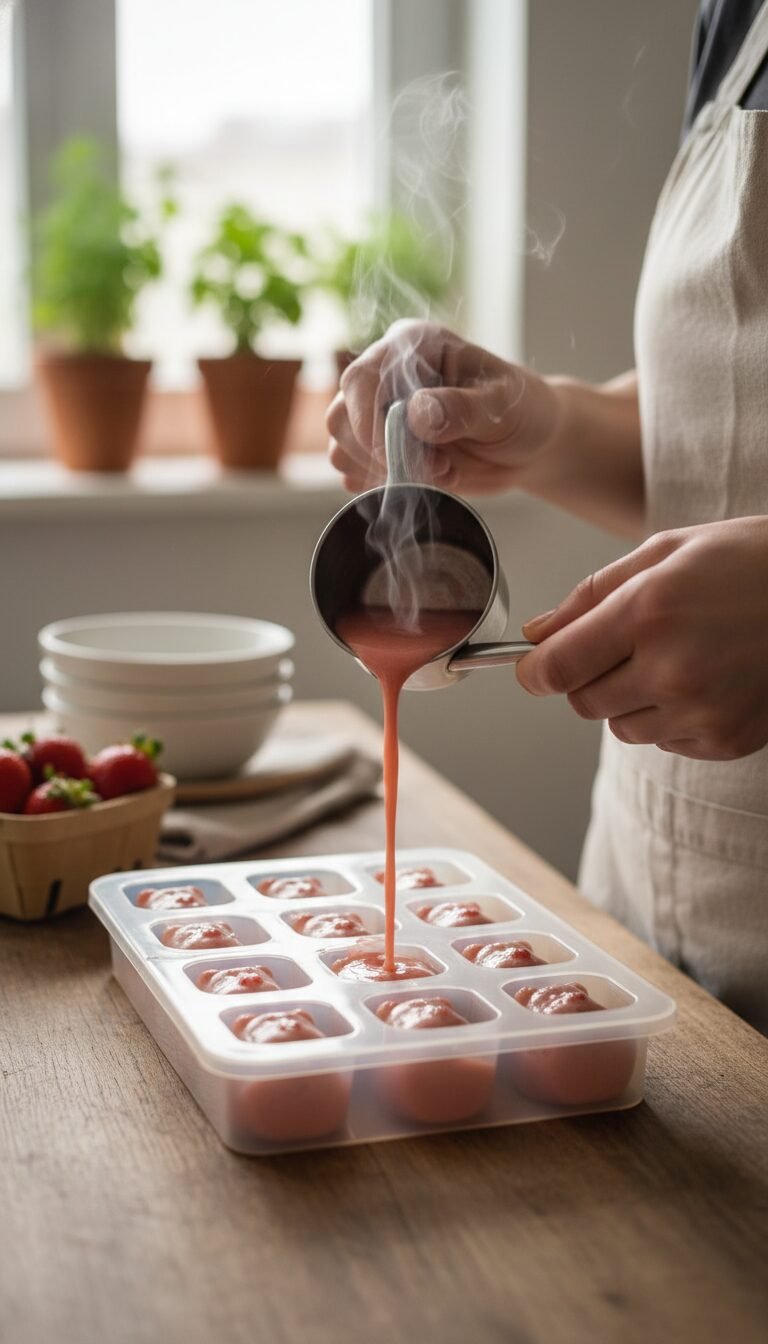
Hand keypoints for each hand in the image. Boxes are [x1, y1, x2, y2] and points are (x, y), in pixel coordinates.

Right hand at [326, 320, 561, 492]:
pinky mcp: (381, 450)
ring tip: (440, 473)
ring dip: (386, 474)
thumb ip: (461, 408)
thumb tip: (416, 412)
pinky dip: (386, 487)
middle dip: (380, 454)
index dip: (367, 421)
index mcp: (414, 346)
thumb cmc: (522, 412)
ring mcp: (380, 414)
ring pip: (342, 448)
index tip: (394, 453)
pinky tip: (428, 482)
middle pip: (340, 416)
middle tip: (435, 468)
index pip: (362, 377)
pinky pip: (356, 473)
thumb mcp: (502, 406)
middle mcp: (388, 376)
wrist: (530, 445)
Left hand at [517, 517, 767, 760]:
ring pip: (620, 727)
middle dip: (587, 677)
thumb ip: (590, 596)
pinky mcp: (725, 741)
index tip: (536, 665)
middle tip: (626, 643)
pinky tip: (706, 678)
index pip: (556, 668)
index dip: (536, 670)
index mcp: (647, 612)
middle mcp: (671, 669)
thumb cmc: (749, 561)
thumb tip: (535, 635)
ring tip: (677, 656)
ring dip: (630, 699)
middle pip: (581, 702)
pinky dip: (671, 717)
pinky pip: (665, 742)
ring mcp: (701, 712)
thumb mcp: (664, 551)